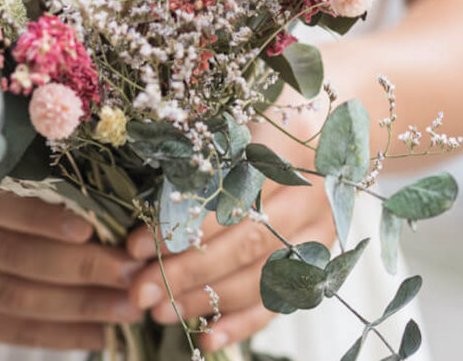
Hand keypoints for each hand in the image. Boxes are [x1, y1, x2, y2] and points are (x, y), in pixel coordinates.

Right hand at [0, 192, 145, 349]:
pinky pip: (3, 330)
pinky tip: (95, 335)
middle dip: (82, 270)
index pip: (7, 212)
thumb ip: (25, 175)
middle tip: (133, 274)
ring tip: (126, 309)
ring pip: (15, 299)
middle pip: (18, 259)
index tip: (98, 232)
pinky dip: (53, 336)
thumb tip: (100, 192)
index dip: (49, 223)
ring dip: (77, 307)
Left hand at [125, 113, 335, 352]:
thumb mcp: (230, 125)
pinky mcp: (321, 260)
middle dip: (184, 271)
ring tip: (160, 312)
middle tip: (139, 291)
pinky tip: (207, 338)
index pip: (222, 196)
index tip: (135, 246)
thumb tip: (141, 202)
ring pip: (260, 275)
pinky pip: (282, 300)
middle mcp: (305, 193)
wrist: (327, 134)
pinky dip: (243, 323)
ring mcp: (318, 230)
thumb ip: (197, 159)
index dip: (178, 225)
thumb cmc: (261, 127)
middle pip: (241, 241)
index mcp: (280, 150)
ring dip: (206, 300)